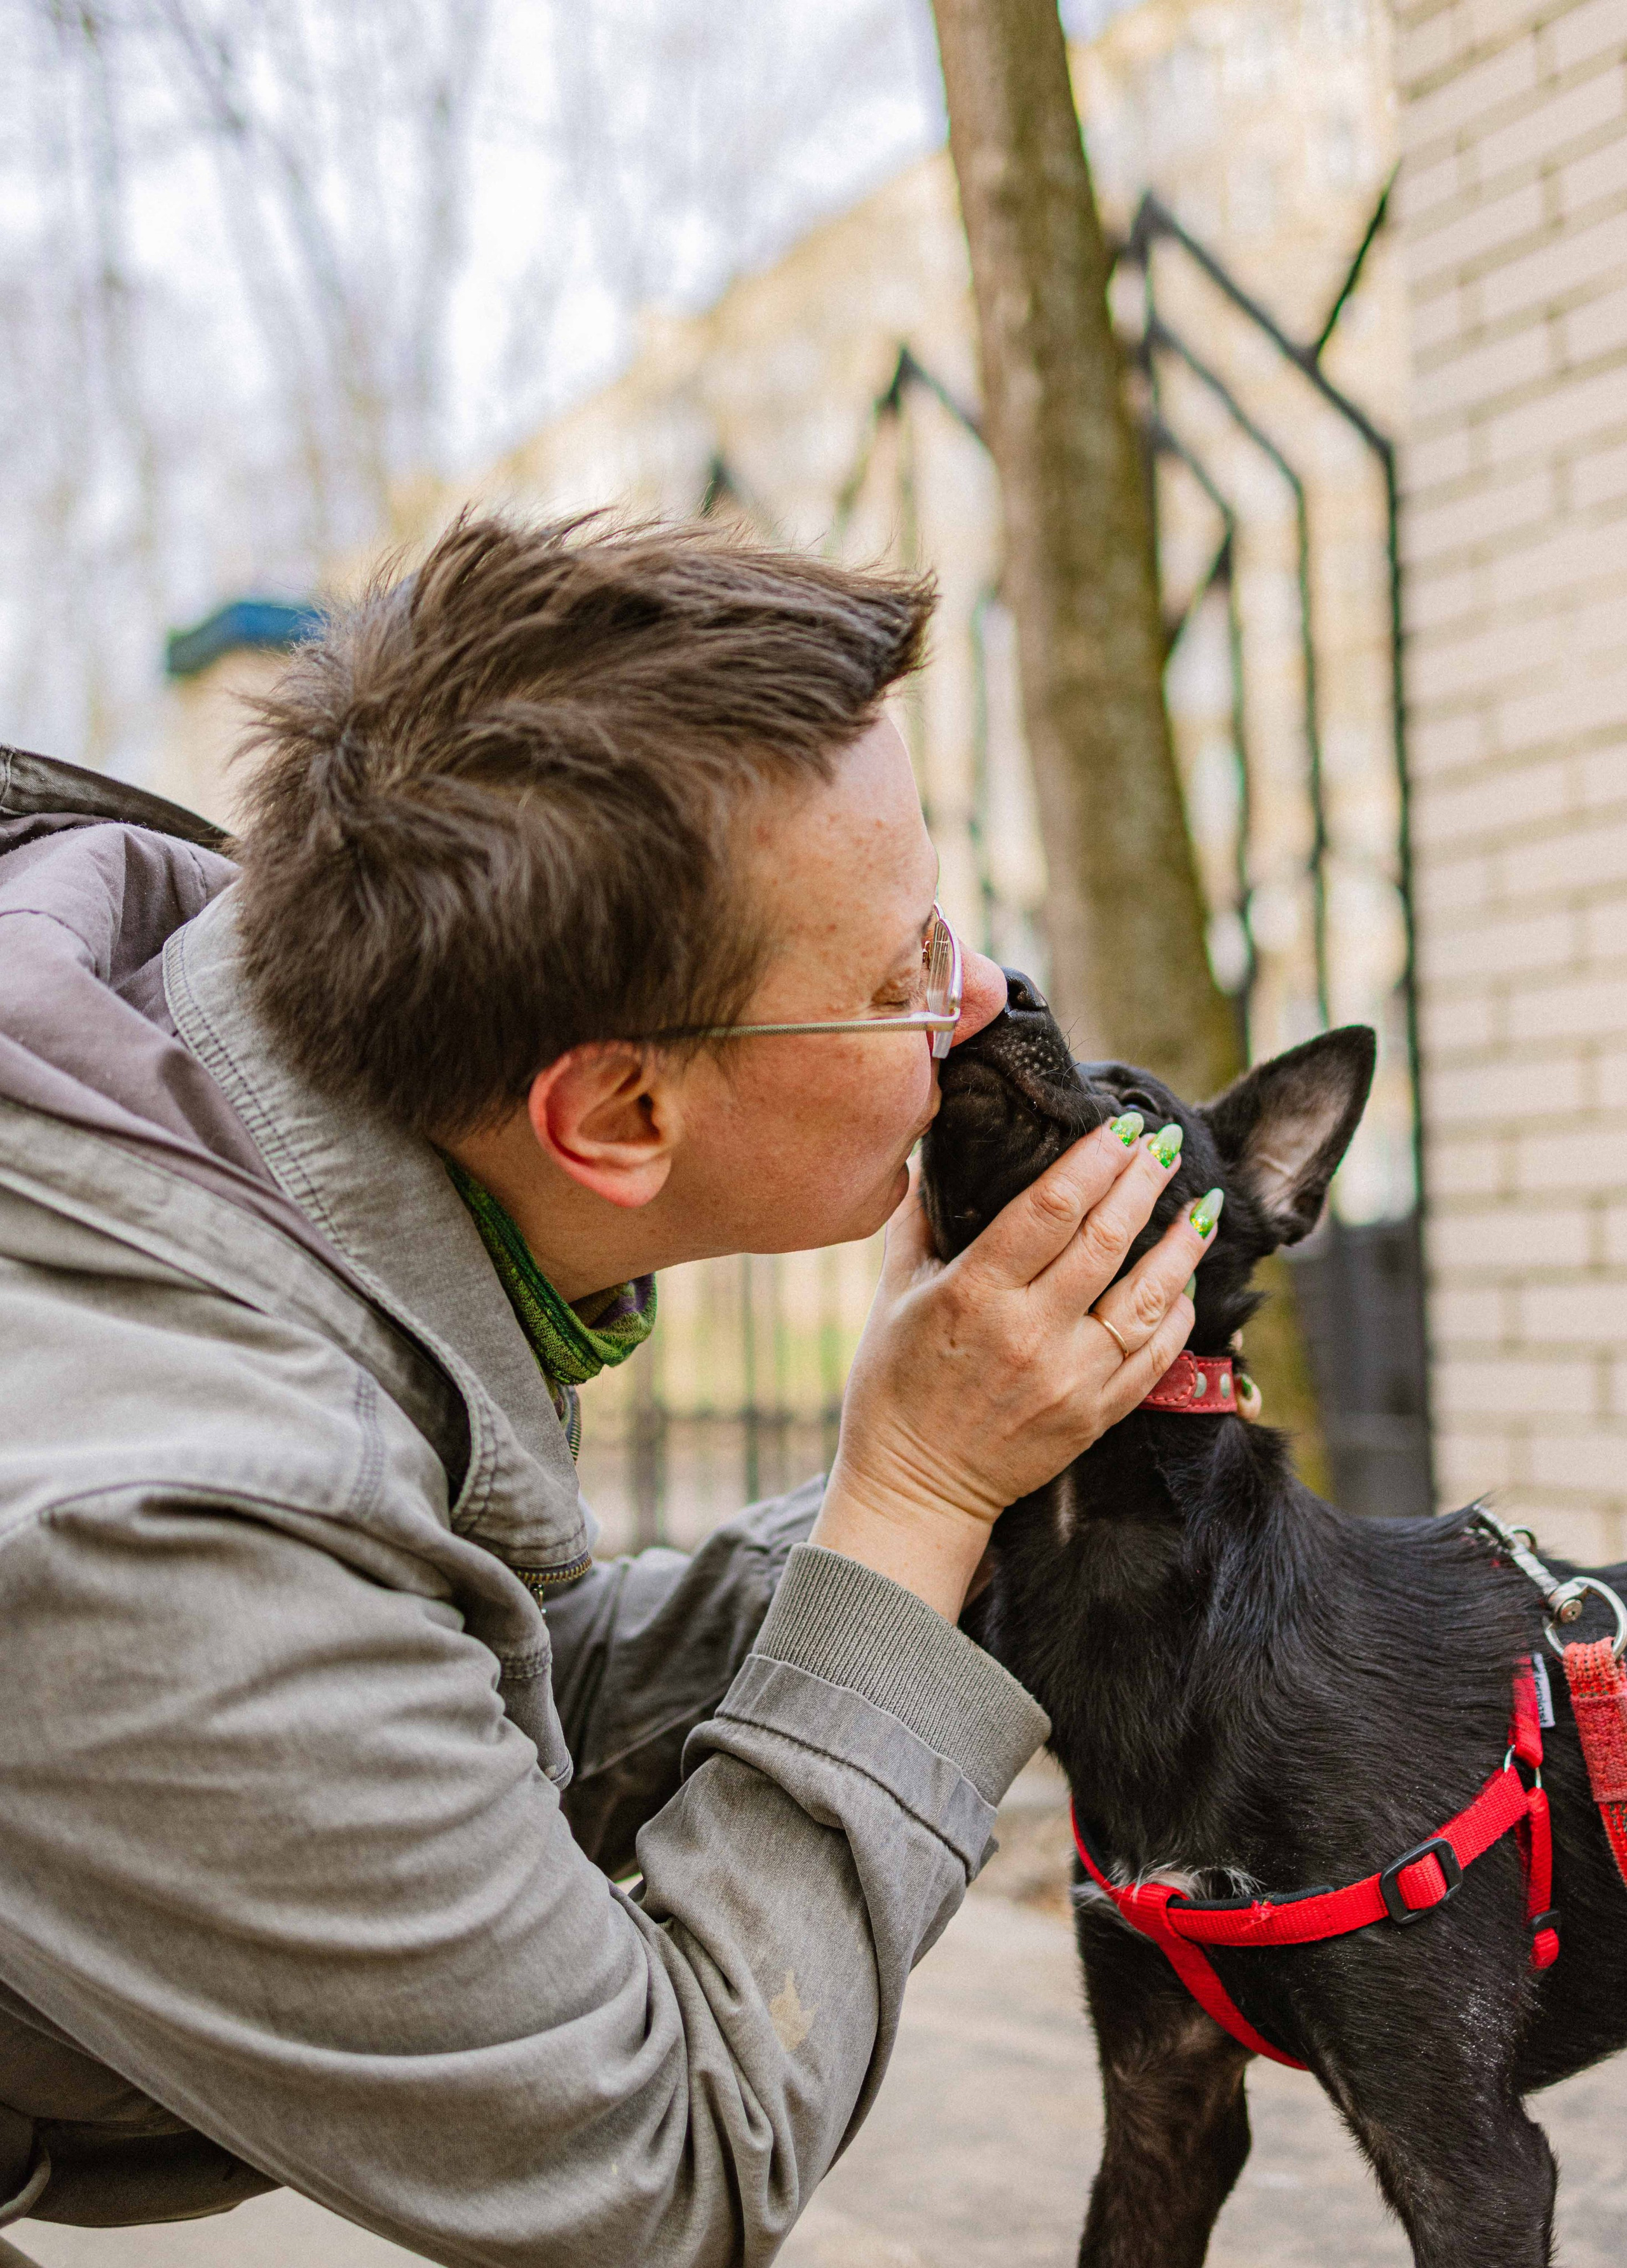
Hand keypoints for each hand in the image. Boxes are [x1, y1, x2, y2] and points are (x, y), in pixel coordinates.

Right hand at [811, 1122, 1212, 1619]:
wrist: (916, 1491)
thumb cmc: (893, 1391)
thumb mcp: (892, 1299)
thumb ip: (916, 1225)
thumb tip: (929, 1159)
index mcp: (975, 1294)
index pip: (1050, 1208)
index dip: (1094, 1159)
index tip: (1122, 1126)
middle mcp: (1030, 1333)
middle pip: (1106, 1241)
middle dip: (1143, 1183)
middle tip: (1164, 1142)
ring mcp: (1071, 1379)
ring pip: (1147, 1298)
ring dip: (1182, 1246)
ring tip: (1203, 1204)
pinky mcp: (1095, 1416)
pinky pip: (1155, 1357)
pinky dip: (1178, 1315)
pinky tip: (1188, 1282)